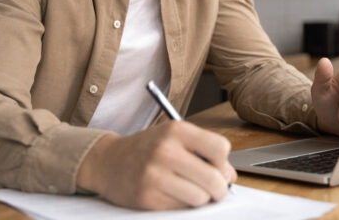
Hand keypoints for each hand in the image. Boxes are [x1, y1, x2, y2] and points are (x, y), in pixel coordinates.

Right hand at [77, 121, 235, 209]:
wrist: (108, 161)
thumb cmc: (148, 149)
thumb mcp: (174, 139)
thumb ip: (204, 152)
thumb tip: (230, 176)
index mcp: (177, 130)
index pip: (220, 148)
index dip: (223, 162)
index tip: (217, 167)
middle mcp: (166, 150)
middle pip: (214, 178)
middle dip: (219, 188)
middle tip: (214, 189)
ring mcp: (156, 175)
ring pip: (200, 197)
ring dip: (200, 199)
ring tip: (189, 190)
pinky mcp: (148, 197)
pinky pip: (181, 208)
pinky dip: (182, 205)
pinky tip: (171, 194)